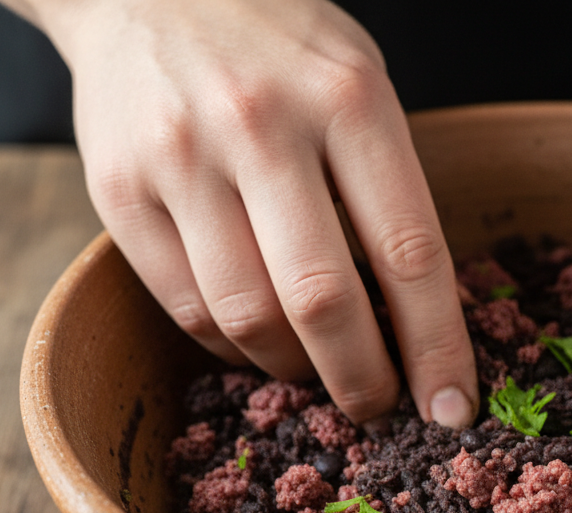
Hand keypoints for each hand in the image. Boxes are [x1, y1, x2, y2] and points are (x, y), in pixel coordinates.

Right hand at [23, 0, 478, 425]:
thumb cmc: (278, 44)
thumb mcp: (357, 82)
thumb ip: (388, 187)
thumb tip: (416, 319)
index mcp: (349, 98)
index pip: (410, 252)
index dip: (437, 347)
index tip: (453, 409)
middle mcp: (263, 125)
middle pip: (324, 301)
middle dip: (363, 380)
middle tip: (380, 408)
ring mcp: (182, 157)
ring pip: (249, 317)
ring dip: (294, 368)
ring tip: (316, 368)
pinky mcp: (118, 188)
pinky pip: (187, 308)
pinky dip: (231, 346)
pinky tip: (256, 339)